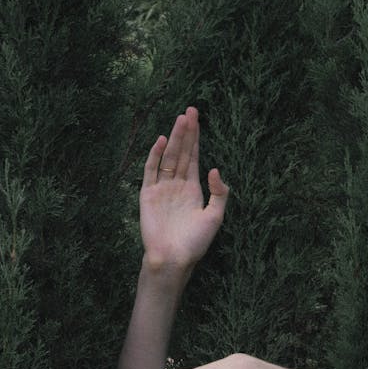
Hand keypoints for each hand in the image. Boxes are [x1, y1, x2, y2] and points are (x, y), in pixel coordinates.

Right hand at [140, 106, 228, 270]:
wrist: (173, 258)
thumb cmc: (194, 243)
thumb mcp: (215, 217)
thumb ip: (219, 193)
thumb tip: (215, 169)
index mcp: (192, 190)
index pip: (194, 158)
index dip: (196, 138)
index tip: (197, 119)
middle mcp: (177, 185)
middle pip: (182, 152)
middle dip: (186, 132)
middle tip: (190, 110)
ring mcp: (162, 188)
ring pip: (168, 157)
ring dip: (174, 139)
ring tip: (181, 119)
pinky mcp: (148, 194)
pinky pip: (151, 170)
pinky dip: (155, 155)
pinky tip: (162, 141)